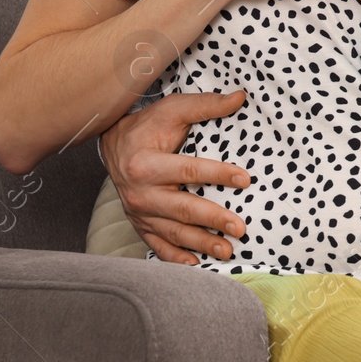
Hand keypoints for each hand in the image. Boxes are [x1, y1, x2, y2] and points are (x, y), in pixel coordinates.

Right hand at [100, 90, 251, 264]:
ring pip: (172, 232)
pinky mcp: (139, 223)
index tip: (246, 179)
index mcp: (147, 164)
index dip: (219, 174)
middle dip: (213, 220)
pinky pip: (157, 245)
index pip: (189, 170)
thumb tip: (240, 97)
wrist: (113, 145)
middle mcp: (140, 192)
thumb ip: (205, 105)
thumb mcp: (173, 109)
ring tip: (228, 250)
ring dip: (200, 243)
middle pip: (182, 208)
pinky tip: (195, 263)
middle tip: (240, 228)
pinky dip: (175, 257)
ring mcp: (138, 212)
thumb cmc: (148, 126)